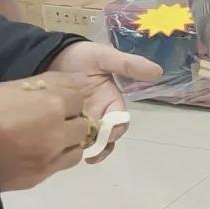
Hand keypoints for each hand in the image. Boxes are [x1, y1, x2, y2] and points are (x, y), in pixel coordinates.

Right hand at [0, 75, 90, 190]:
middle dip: (70, 119)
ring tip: (51, 137)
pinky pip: (64, 163)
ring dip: (69, 139)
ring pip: (78, 145)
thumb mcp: (14, 87)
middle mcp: (58, 130)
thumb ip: (47, 85)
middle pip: (82, 122)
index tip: (55, 101)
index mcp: (52, 104)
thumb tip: (70, 84)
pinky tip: (45, 151)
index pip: (77, 97)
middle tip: (52, 119)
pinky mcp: (41, 174)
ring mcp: (51, 155)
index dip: (66, 99)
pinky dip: (60, 156)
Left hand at [47, 44, 162, 163]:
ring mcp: (82, 118)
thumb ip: (129, 65)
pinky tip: (63, 149)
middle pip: (106, 135)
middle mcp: (99, 112)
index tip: (109, 135)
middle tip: (92, 153)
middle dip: (102, 146)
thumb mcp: (106, 56)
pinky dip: (70, 145)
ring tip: (79, 155)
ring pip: (90, 140)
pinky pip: (70, 137)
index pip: (120, 120)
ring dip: (88, 149)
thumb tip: (158, 71)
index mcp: (111, 100)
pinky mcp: (64, 121)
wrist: (51, 53)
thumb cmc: (82, 55)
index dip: (117, 129)